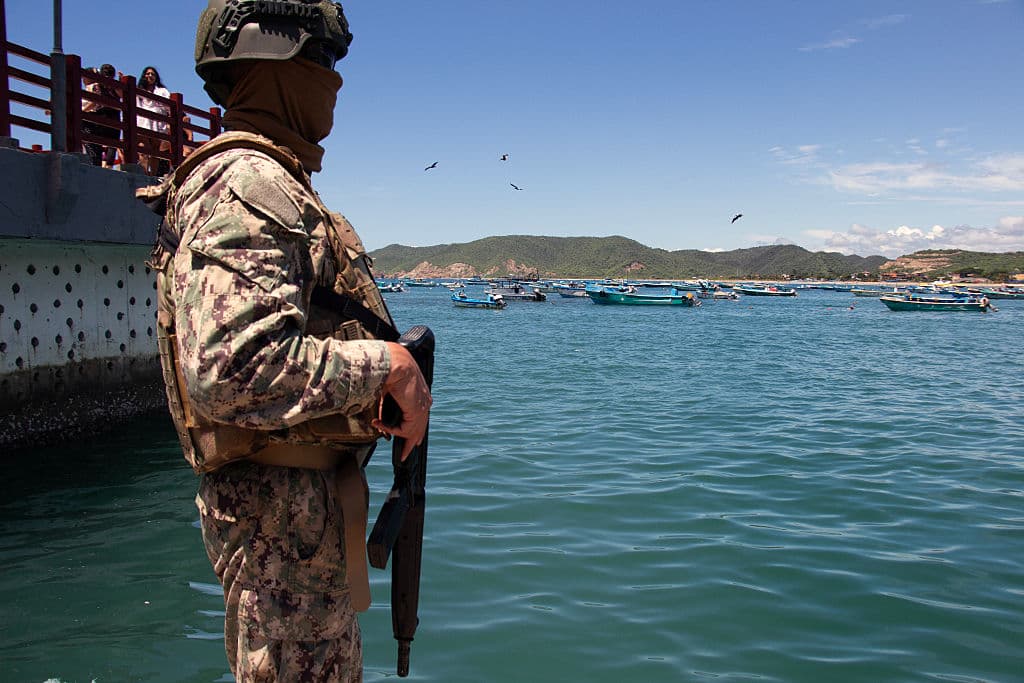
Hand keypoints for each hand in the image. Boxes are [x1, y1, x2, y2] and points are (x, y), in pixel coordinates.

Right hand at [373, 342, 431, 460]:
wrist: (393, 362)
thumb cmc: (389, 370)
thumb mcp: (386, 391)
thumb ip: (385, 407)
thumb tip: (378, 421)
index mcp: (420, 394)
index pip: (419, 417)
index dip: (414, 430)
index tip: (411, 440)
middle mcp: (424, 401)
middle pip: (419, 428)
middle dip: (411, 443)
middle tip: (404, 455)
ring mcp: (422, 407)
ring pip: (413, 432)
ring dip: (402, 442)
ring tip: (395, 450)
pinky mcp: (417, 411)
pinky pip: (404, 429)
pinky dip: (390, 429)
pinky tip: (379, 424)